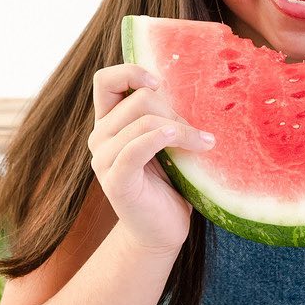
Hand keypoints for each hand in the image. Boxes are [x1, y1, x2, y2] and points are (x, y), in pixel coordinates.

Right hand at [88, 63, 215, 255]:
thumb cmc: (170, 183)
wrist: (163, 231)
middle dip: (174, 111)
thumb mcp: (167, 141)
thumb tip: (193, 86)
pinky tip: (189, 143)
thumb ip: (165, 116)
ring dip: (182, 129)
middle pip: (139, 99)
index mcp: (109, 123)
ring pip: (143, 121)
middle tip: (196, 133)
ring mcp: (103, 160)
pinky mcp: (116, 181)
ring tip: (204, 143)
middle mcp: (100, 137)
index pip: (105, 80)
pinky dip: (163, 138)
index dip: (132, 73)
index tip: (160, 85)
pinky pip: (137, 147)